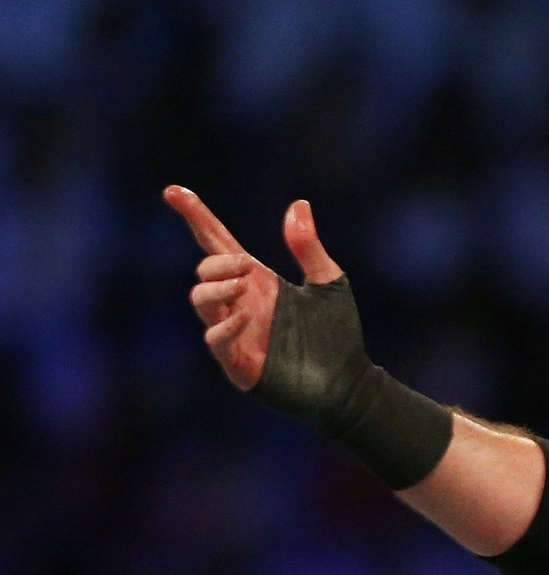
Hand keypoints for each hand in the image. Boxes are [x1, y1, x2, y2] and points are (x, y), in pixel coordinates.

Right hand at [163, 185, 345, 392]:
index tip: (173, 190)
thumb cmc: (339, 335)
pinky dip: (224, 326)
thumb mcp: (329, 284)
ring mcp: (236, 332)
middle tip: (248, 269)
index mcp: (257, 281)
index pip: (216, 242)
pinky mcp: (239, 362)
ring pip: (202, 300)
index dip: (196, 216)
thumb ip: (309, 248)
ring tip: (245, 285)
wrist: (349, 383)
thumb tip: (299, 204)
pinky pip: (215, 339)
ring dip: (217, 287)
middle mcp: (240, 303)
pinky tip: (244, 317)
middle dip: (219, 263)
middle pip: (205, 270)